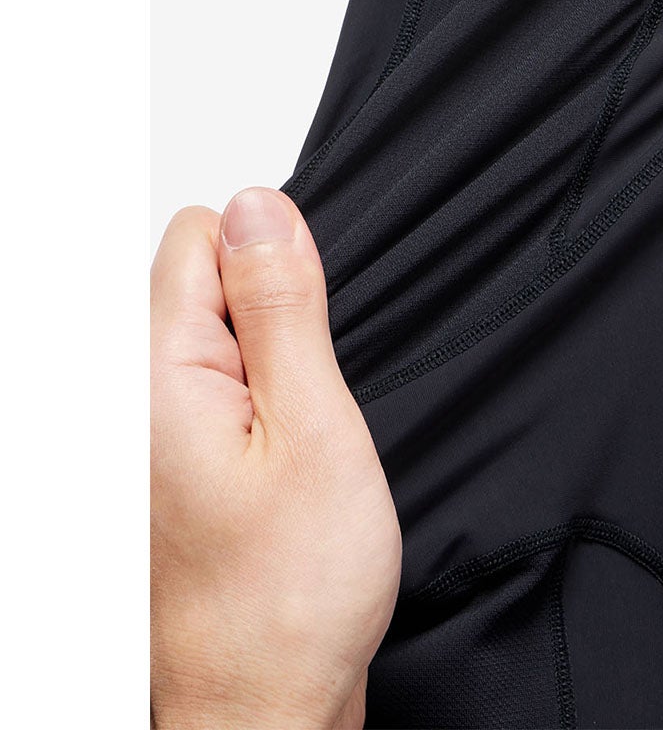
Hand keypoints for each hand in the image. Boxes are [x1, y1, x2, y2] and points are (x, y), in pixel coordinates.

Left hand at [150, 188, 401, 729]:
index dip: (272, 269)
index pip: (200, 235)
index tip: (302, 342)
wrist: (262, 710)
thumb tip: (262, 207)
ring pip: (214, 334)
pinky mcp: (162, 465)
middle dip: (269, 318)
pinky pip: (213, 386)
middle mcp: (123, 401)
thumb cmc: (286, 598)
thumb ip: (281, 307)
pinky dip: (255, 407)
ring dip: (266, 368)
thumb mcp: (313, 428)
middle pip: (200, 280)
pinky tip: (275, 467)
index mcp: (148, 376)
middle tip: (299, 410)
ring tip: (288, 447)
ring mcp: (138, 437)